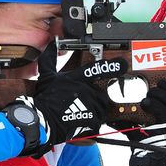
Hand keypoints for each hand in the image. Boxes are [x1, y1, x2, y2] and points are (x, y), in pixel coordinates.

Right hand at [8, 43, 125, 156]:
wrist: (43, 120)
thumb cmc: (45, 98)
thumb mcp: (47, 76)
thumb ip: (50, 59)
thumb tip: (51, 44)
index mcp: (77, 78)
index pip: (97, 69)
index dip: (112, 66)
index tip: (122, 64)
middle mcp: (86, 89)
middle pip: (101, 91)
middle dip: (95, 97)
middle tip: (82, 102)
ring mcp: (91, 104)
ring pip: (101, 105)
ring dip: (94, 108)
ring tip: (80, 112)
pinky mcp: (92, 118)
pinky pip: (98, 119)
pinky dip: (92, 121)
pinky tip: (81, 120)